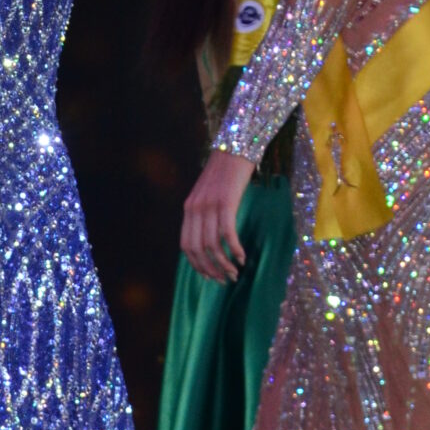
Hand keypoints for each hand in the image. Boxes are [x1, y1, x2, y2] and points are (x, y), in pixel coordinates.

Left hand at [181, 148, 254, 283]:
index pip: (186, 245)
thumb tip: (213, 240)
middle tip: (225, 280)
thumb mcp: (209, 194)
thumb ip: (206, 214)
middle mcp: (195, 208)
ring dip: (224, 264)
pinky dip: (234, 249)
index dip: (197, 265)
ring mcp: (209, 205)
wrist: (234, 148)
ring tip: (235, 273)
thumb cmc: (225, 174)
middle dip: (211, 270)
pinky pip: (227, 233)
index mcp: (189, 208)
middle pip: (197, 250)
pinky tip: (242, 258)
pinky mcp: (226, 202)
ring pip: (212, 245)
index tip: (210, 277)